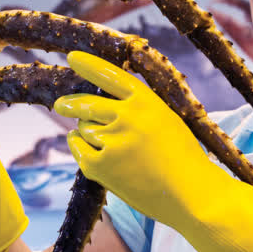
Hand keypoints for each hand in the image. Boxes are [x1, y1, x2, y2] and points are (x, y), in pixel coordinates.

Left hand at [54, 51, 215, 227]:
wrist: (191, 193)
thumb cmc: (183, 159)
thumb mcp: (166, 120)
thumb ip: (138, 109)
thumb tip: (101, 107)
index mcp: (146, 101)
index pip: (110, 75)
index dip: (90, 65)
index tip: (72, 58)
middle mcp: (126, 116)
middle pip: (86, 104)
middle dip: (70, 103)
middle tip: (60, 105)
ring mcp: (111, 141)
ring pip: (83, 127)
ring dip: (87, 132)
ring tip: (110, 148)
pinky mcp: (99, 166)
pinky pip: (78, 148)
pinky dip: (80, 148)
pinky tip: (95, 155)